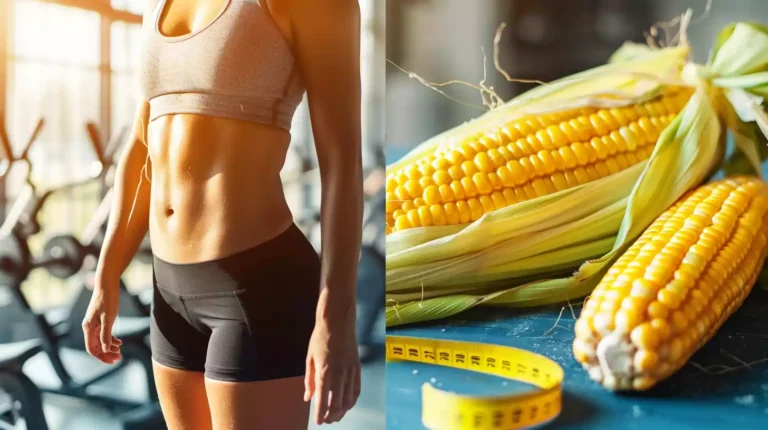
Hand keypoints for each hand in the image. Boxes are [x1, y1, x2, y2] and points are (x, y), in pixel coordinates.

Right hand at [82, 283, 121, 363]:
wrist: (107, 284)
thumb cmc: (108, 300)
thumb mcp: (108, 318)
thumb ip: (106, 334)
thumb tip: (105, 350)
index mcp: (88, 328)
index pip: (92, 348)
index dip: (101, 357)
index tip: (112, 361)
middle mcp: (89, 327)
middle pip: (96, 346)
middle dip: (106, 354)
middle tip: (119, 358)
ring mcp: (94, 324)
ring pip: (100, 341)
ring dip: (109, 347)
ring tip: (120, 350)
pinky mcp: (100, 320)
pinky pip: (103, 334)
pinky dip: (111, 339)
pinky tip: (119, 342)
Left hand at [304, 303, 360, 424]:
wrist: (338, 321)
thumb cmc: (320, 337)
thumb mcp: (309, 358)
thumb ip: (309, 380)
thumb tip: (308, 397)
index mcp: (324, 372)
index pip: (322, 401)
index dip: (320, 414)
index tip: (318, 421)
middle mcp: (339, 374)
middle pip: (337, 404)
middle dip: (331, 416)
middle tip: (326, 420)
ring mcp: (350, 371)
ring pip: (349, 400)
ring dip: (342, 411)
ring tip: (336, 415)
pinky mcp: (358, 368)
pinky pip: (357, 390)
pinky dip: (352, 400)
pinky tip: (347, 404)